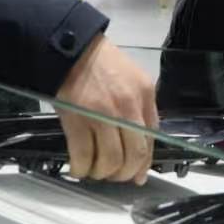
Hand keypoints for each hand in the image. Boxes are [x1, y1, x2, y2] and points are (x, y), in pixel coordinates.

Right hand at [53, 36, 159, 184]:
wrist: (72, 47)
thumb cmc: (102, 63)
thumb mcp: (132, 78)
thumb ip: (139, 108)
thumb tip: (139, 145)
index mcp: (144, 94)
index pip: (152, 138)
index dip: (144, 163)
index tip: (137, 175)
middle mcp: (127, 107)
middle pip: (134, 154)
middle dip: (125, 173)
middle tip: (114, 175)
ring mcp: (102, 115)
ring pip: (110, 160)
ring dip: (103, 173)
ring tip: (95, 170)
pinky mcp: (77, 120)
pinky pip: (83, 156)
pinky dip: (82, 168)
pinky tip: (79, 168)